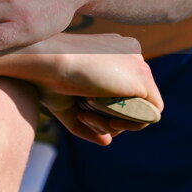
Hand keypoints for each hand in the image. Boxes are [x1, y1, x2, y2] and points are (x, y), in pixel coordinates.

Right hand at [8, 32, 163, 145]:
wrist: (42, 60)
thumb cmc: (46, 77)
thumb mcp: (68, 101)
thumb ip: (89, 119)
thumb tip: (107, 141)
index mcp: (114, 50)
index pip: (125, 88)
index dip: (106, 107)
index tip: (81, 109)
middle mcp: (130, 55)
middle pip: (136, 99)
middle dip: (111, 116)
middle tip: (83, 114)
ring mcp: (139, 66)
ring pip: (143, 109)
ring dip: (115, 122)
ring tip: (86, 113)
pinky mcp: (142, 80)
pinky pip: (149, 115)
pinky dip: (128, 124)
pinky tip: (104, 118)